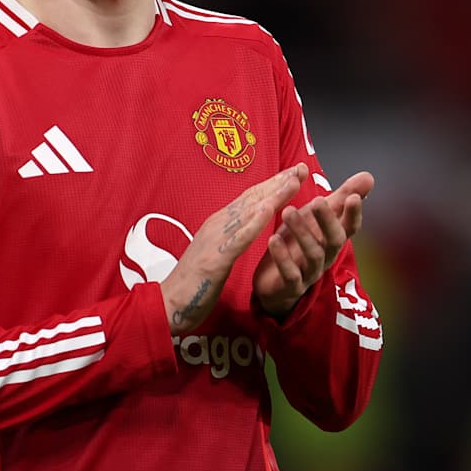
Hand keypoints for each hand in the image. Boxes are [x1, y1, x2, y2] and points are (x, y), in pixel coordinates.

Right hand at [161, 163, 307, 333]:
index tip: (293, 172)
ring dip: (272, 195)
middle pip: (252, 198)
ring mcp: (215, 239)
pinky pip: (239, 238)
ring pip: (248, 212)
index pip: (250, 199)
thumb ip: (229, 236)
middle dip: (278, 182)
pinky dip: (254, 222)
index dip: (272, 184)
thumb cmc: (194, 282)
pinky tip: (269, 210)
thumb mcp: (216, 252)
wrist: (169, 303)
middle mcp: (217, 225)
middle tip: (301, 167)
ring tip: (293, 181)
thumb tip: (244, 224)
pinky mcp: (215, 258)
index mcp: (218, 224)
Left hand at [252, 171, 373, 317]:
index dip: (354, 214)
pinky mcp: (292, 285)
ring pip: (313, 254)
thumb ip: (339, 198)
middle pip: (335, 240)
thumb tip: (368, 177)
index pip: (350, 226)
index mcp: (332, 239)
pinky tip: (273, 239)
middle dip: (328, 220)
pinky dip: (283, 257)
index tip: (354, 197)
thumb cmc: (297, 245)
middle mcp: (326, 256)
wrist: (275, 284)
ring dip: (302, 233)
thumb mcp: (315, 218)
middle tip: (317, 200)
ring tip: (288, 211)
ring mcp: (310, 272)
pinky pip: (291, 273)